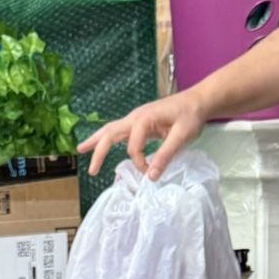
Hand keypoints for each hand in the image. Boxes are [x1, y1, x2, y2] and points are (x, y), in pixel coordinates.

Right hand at [78, 91, 206, 179]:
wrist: (197, 101)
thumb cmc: (191, 116)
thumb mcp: (181, 136)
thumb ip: (165, 155)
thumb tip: (151, 177)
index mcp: (144, 119)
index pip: (133, 147)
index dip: (139, 163)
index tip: (151, 172)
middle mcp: (135, 117)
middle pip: (110, 133)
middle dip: (98, 151)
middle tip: (91, 171)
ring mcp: (136, 119)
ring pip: (110, 130)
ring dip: (96, 141)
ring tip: (81, 151)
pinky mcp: (139, 123)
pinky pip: (119, 131)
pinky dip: (107, 139)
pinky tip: (100, 145)